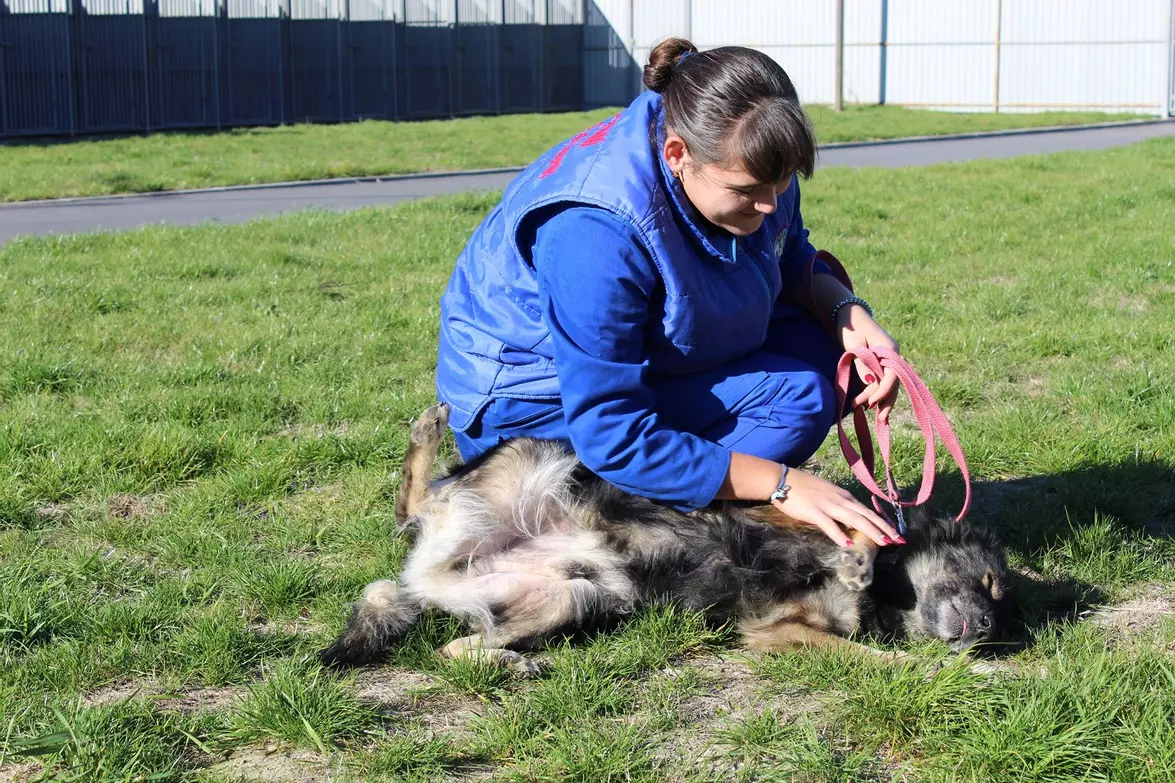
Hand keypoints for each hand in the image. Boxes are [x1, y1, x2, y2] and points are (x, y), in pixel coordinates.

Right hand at [772, 467, 901, 546]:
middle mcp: (840, 500)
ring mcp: (828, 505)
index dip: (882, 522)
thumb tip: (848, 520)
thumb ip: (838, 505)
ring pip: (854, 519)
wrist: (782, 479)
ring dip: (871, 531)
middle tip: (898, 540)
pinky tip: (847, 543)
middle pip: (866, 515)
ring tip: (883, 542)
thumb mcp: (826, 494)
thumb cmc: (802, 487)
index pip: (867, 511)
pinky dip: (839, 534)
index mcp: (843, 496)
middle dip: (884, 528)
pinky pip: (829, 524)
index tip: (894, 532)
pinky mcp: (814, 511)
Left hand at [838, 304, 900, 423]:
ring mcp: (887, 360)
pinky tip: (866, 402)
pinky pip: (881, 380)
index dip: (883, 391)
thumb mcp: (854, 344)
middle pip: (893, 383)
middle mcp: (892, 356)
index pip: (891, 376)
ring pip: (887, 384)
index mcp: (889, 350)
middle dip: (885, 401)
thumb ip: (863, 363)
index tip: (870, 403)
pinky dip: (875, 391)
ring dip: (878, 398)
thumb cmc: (851, 327)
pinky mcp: (880, 363)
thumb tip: (871, 383)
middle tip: (879, 419)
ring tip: (862, 410)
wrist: (850, 315)